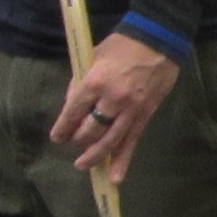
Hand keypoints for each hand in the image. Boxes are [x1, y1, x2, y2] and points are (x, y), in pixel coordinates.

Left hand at [50, 32, 180, 185]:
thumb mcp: (93, 56)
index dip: (62, 128)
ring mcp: (131, 109)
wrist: (159, 39)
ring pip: (109, 140)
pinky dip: (123, 160)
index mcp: (94, 82)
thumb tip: (71, 107)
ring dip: (94, 156)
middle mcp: (111, 99)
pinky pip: (132, 141)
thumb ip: (80, 82)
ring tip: (83, 166)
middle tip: (73, 144)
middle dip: (78, 140)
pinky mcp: (146, 114)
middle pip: (90, 130)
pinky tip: (115, 177)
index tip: (57, 137)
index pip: (73, 113)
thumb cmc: (122, 44)